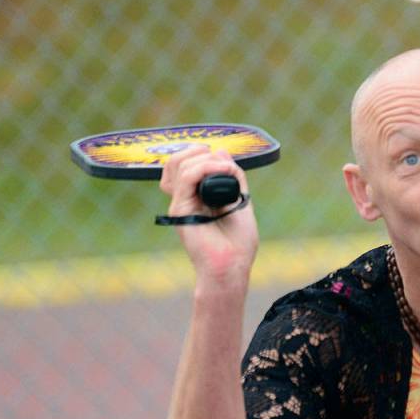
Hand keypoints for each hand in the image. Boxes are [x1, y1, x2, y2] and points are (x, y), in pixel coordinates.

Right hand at [159, 146, 257, 280]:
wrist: (233, 267)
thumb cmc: (238, 243)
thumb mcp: (241, 200)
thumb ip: (232, 177)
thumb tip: (220, 150)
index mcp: (196, 196)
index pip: (186, 163)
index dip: (202, 154)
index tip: (226, 162)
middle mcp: (185, 198)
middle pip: (177, 160)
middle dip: (201, 152)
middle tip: (223, 163)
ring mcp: (180, 203)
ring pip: (178, 164)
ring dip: (205, 158)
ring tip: (225, 168)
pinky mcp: (180, 210)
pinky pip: (186, 178)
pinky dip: (206, 168)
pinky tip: (224, 172)